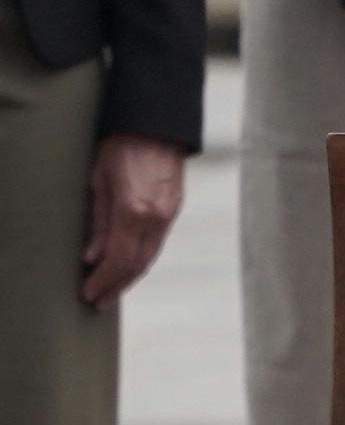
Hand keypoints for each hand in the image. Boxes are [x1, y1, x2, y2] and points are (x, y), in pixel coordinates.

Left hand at [80, 134, 185, 308]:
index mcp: (135, 211)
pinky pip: (157, 242)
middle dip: (117, 285)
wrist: (157, 123)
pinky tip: (128, 264)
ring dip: (130, 276)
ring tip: (111, 288)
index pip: (120, 260)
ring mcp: (170, 214)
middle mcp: (157, 218)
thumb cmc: (121, 146)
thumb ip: (99, 223)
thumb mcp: (99, 182)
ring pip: (150, 256)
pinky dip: (141, 258)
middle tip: (98, 301)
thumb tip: (92, 257)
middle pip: (138, 265)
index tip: (89, 294)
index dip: (104, 281)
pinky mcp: (175, 209)